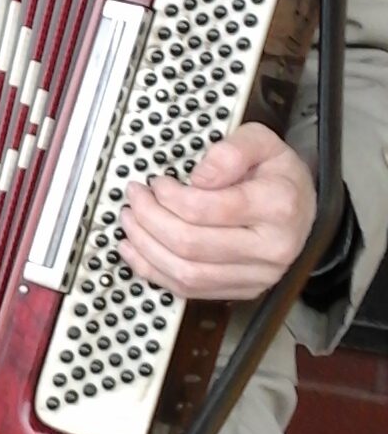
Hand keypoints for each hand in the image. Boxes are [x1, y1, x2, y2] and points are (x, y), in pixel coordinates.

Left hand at [118, 123, 315, 301]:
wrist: (301, 209)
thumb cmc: (277, 174)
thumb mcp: (262, 142)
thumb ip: (231, 150)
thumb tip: (198, 177)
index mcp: (278, 207)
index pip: (208, 209)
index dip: (170, 197)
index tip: (156, 182)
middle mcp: (271, 249)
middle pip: (192, 245)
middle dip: (150, 220)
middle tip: (135, 197)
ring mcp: (257, 277)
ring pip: (186, 274)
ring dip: (146, 248)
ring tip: (130, 221)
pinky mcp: (241, 291)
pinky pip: (188, 291)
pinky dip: (154, 271)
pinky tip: (137, 250)